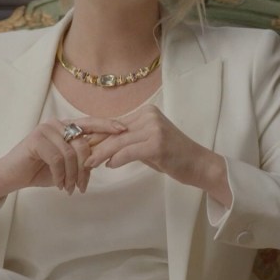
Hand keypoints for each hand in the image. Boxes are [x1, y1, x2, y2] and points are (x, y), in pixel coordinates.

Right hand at [0, 117, 127, 194]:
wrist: (11, 176)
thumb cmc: (39, 170)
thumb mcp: (66, 165)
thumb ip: (82, 158)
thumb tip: (105, 157)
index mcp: (65, 126)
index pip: (90, 123)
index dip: (107, 126)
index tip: (123, 130)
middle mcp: (56, 124)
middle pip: (83, 144)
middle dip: (85, 169)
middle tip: (81, 187)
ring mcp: (45, 129)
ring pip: (71, 154)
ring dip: (72, 176)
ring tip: (69, 188)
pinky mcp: (36, 139)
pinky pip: (58, 159)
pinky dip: (61, 176)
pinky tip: (59, 185)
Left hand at [84, 105, 231, 204]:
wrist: (200, 165)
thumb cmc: (173, 157)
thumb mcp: (148, 144)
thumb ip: (128, 142)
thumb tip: (101, 148)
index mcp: (146, 113)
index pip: (114, 124)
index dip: (96, 136)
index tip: (79, 144)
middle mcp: (149, 116)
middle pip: (113, 132)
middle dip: (94, 145)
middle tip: (79, 156)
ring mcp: (154, 128)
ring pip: (118, 142)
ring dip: (101, 154)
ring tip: (88, 164)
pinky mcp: (157, 143)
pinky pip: (129, 151)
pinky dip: (117, 159)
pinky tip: (109, 166)